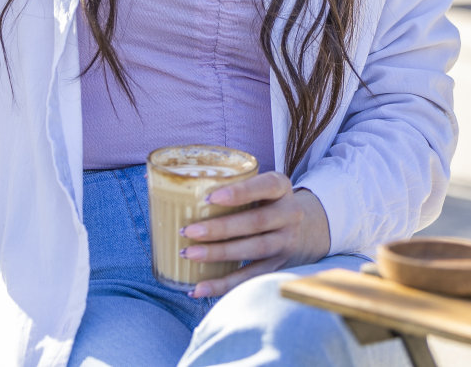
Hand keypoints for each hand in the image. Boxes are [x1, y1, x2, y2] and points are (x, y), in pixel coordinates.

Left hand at [178, 172, 331, 297]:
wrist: (305, 228)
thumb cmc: (265, 201)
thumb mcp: (260, 187)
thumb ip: (229, 184)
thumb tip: (164, 182)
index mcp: (282, 187)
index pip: (265, 186)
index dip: (240, 192)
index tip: (210, 197)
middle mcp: (289, 214)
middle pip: (256, 222)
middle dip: (221, 228)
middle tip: (188, 230)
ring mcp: (286, 242)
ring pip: (253, 250)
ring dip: (219, 254)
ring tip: (189, 254)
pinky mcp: (278, 266)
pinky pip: (251, 278)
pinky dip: (223, 285)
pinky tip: (199, 288)